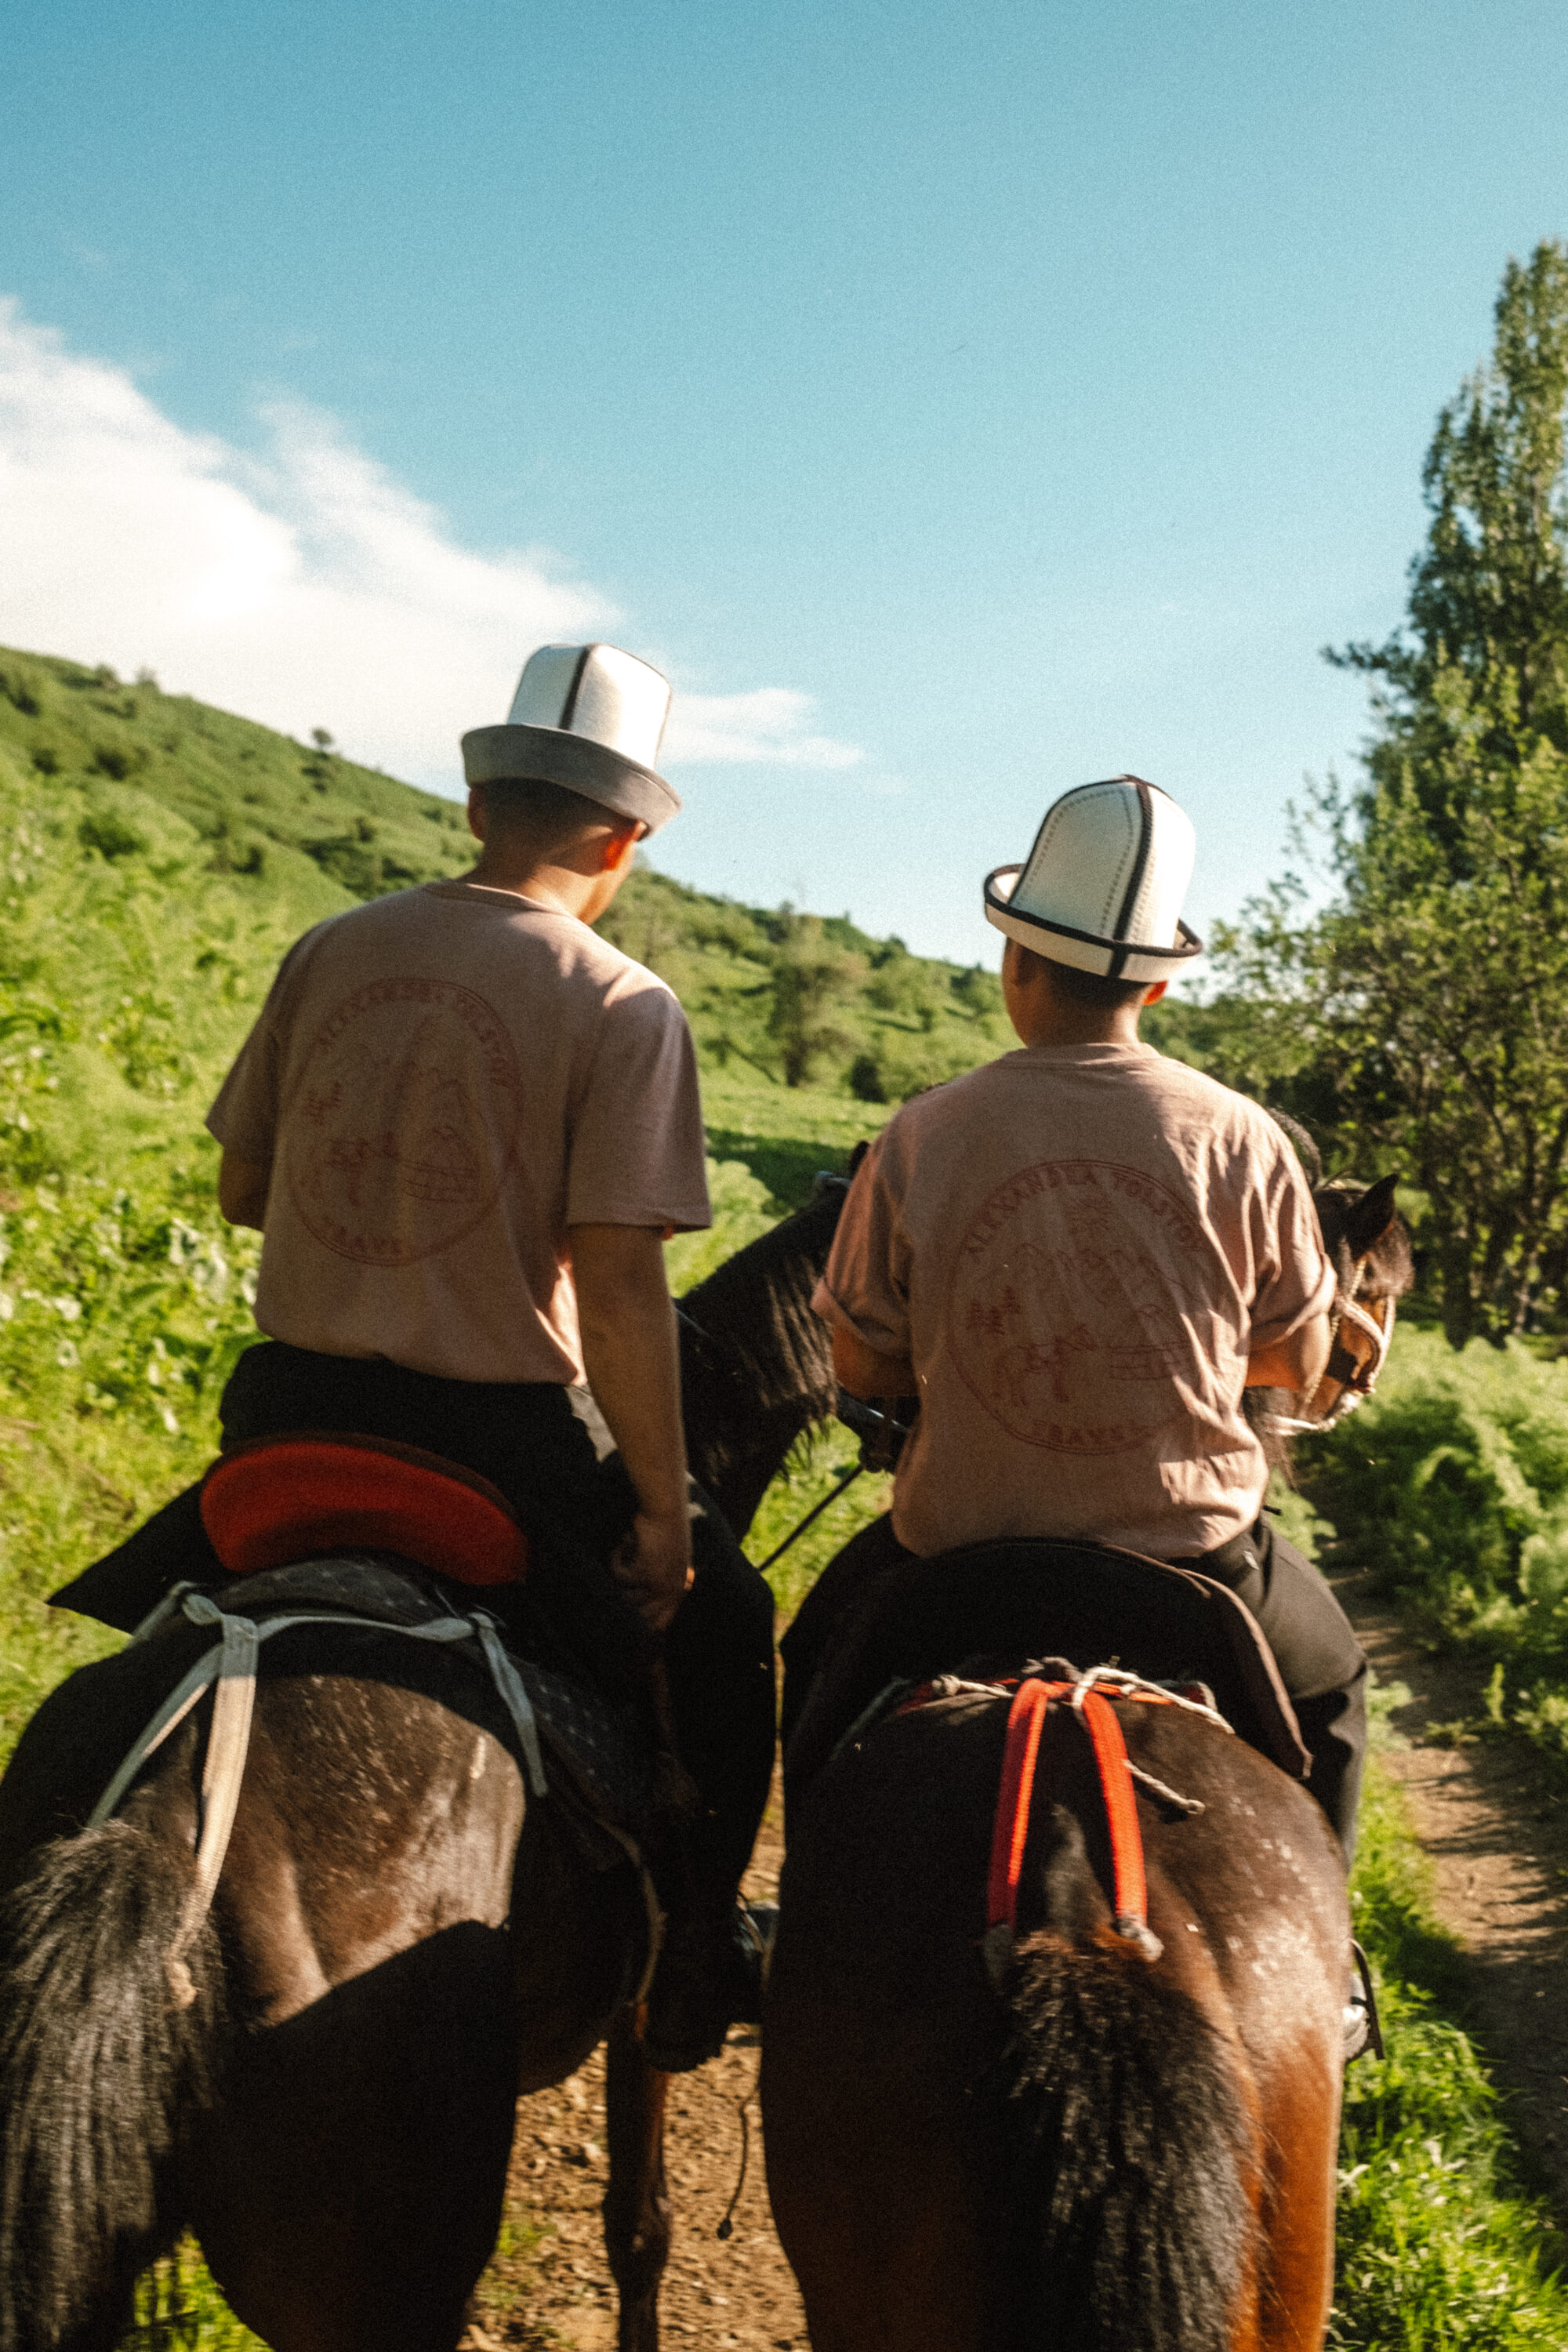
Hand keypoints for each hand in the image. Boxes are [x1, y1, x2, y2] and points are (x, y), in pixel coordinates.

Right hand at [613, 1508, 693, 1632]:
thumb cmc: (669, 1529)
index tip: (634, 1628)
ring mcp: (658, 1584)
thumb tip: (638, 1598)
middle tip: (613, 1594)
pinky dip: (616, 1560)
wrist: (666, 1512)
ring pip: (627, 1598)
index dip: (648, 1626)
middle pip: (643, 1616)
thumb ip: (664, 1577)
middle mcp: (671, 1590)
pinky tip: (621, 1545)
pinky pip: (619, 1576)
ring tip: (623, 1556)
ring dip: (620, 1577)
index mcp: (681, 1587)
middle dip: (626, 1606)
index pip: (664, 1619)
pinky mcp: (642, 1573)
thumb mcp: (673, 1557)